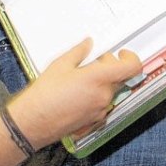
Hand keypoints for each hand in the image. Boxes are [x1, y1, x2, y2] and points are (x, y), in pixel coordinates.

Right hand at [8, 38, 142, 149]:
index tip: (121, 54)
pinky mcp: (94, 120)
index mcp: (99, 78)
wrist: (33, 122)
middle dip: (110, 67)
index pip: (132, 68)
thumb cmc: (45, 94)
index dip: (131, 58)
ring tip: (82, 78)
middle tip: (93, 62)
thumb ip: (80, 51)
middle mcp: (104, 95)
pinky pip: (102, 103)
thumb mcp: (61, 64)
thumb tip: (88, 43)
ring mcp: (100, 110)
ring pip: (110, 90)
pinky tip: (78, 93)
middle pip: (120, 77)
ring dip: (103, 81)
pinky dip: (96, 95)